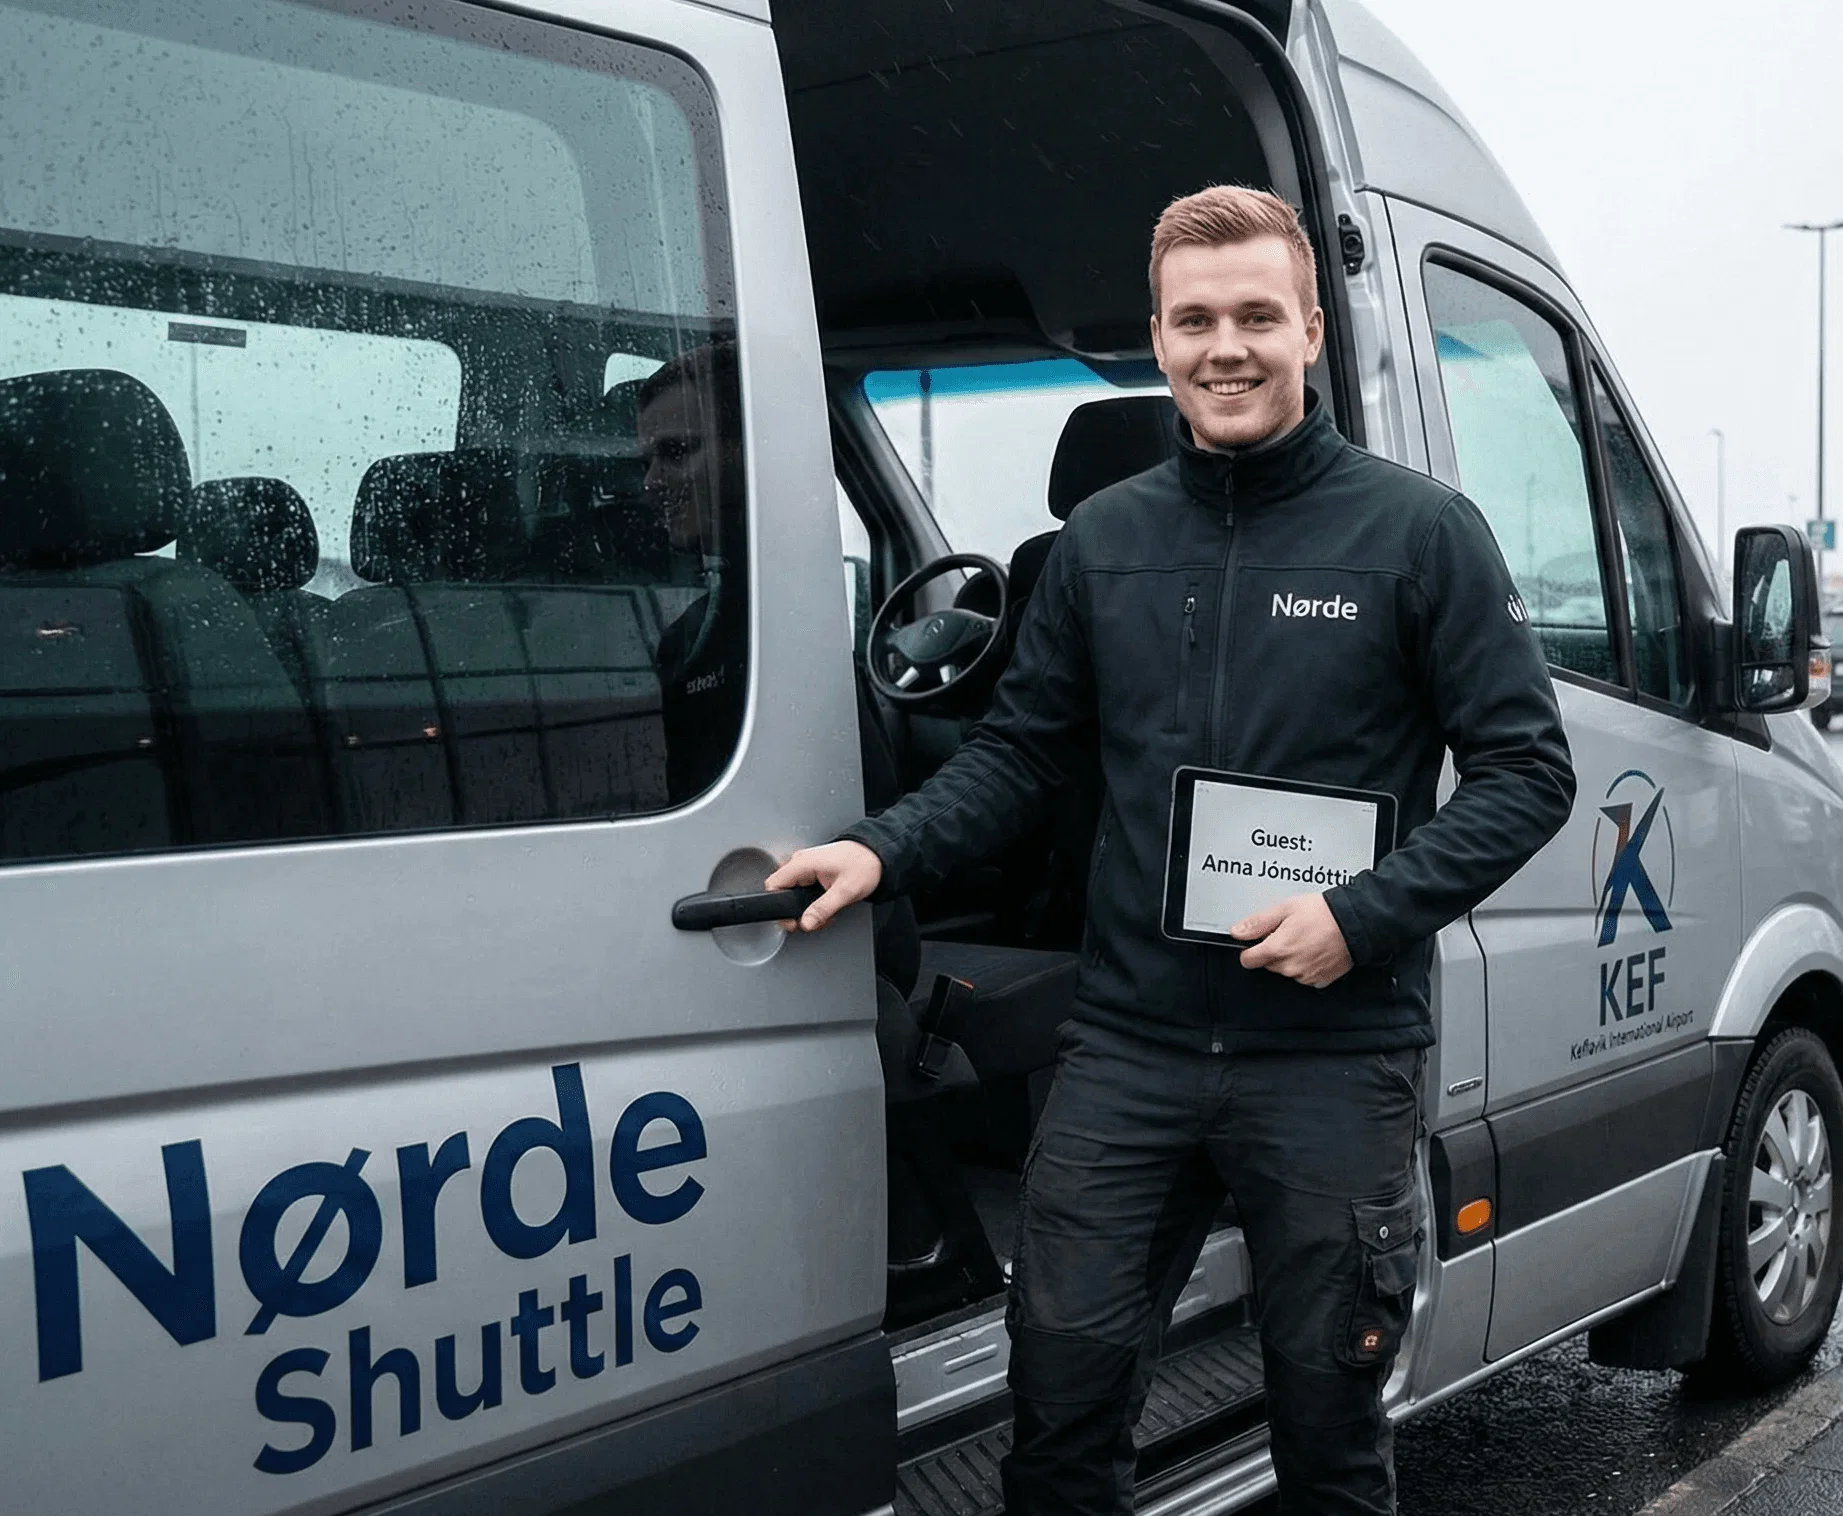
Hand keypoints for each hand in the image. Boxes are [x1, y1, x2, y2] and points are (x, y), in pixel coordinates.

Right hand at [765, 841, 882, 931]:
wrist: (878, 854)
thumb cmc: (864, 865)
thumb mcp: (844, 891)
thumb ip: (822, 909)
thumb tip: (805, 923)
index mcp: (803, 863)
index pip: (773, 885)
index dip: (779, 907)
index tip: (792, 920)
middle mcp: (801, 862)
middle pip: (784, 892)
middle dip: (798, 911)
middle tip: (815, 919)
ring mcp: (807, 866)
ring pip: (794, 893)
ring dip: (808, 908)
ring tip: (827, 912)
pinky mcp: (814, 870)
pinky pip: (804, 889)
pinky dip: (813, 901)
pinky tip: (827, 904)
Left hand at [1232, 894, 1352, 987]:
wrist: (1355, 922)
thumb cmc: (1323, 913)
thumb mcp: (1285, 909)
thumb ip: (1257, 923)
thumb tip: (1238, 932)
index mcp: (1277, 949)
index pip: (1247, 960)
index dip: (1251, 949)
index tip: (1258, 941)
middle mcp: (1290, 967)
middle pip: (1268, 964)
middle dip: (1274, 951)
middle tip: (1289, 933)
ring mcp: (1305, 976)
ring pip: (1286, 970)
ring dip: (1290, 958)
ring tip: (1305, 938)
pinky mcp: (1319, 980)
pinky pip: (1303, 975)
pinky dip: (1306, 964)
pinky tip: (1314, 949)